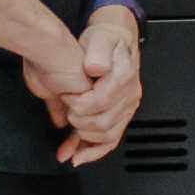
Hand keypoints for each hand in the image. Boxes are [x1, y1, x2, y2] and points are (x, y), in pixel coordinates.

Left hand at [53, 7, 142, 164]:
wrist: (113, 41)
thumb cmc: (105, 40)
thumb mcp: (99, 38)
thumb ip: (97, 52)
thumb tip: (94, 68)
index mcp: (123, 79)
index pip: (99, 102)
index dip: (78, 104)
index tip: (65, 96)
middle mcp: (128, 97)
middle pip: (103, 124)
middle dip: (78, 121)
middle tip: (66, 109)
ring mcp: (125, 109)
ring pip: (106, 137)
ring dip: (84, 143)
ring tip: (67, 144)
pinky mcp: (119, 116)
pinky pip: (110, 141)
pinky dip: (93, 152)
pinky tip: (76, 156)